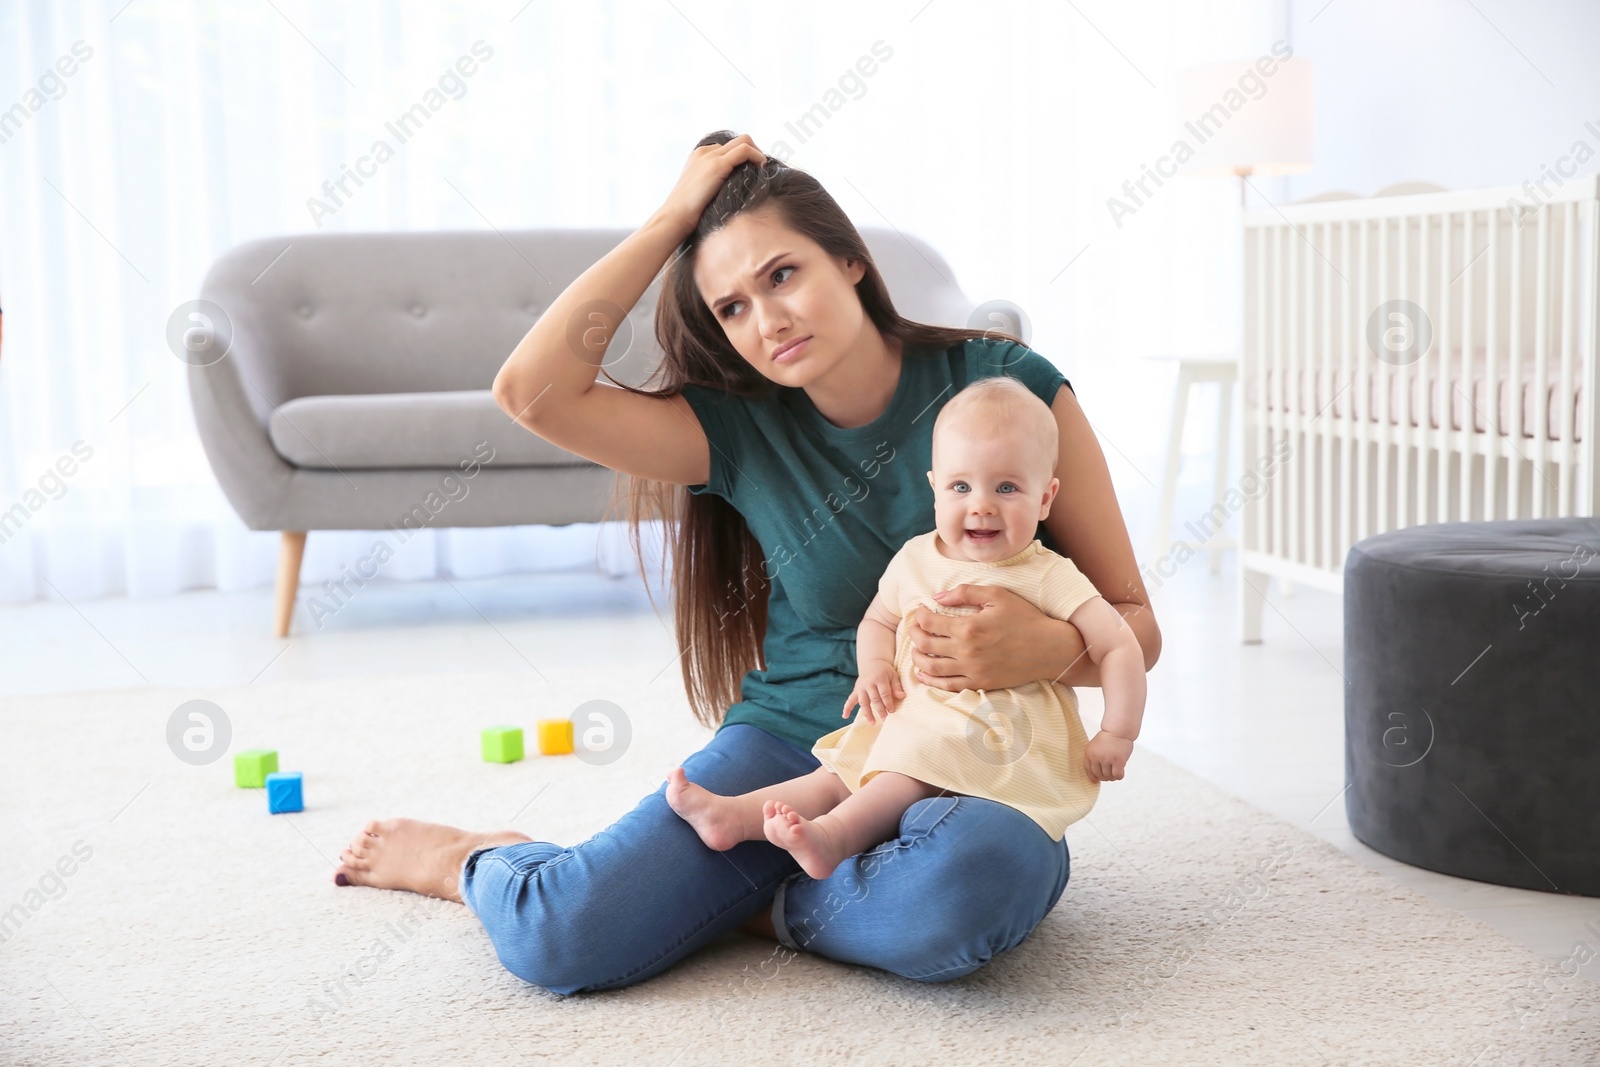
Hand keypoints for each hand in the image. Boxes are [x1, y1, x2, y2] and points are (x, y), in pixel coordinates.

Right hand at [654, 133, 766, 238]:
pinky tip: (762, 170)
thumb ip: (716, 183)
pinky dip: (757, 157)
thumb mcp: (703, 191)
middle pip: (739, 140)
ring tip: (762, 171)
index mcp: (700, 156)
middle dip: (755, 152)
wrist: (675, 216)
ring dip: (758, 154)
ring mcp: (711, 157)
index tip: (754, 171)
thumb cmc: (689, 212)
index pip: (729, 147)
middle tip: (761, 170)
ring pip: (745, 141)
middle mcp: (705, 152)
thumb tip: (735, 188)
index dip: (745, 157)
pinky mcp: (717, 165)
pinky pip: (745, 151)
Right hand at [842, 660, 903, 724]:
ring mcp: (861, 687)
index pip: (884, 693)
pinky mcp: (856, 690)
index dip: (888, 703)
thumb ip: (897, 686)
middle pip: (874, 699)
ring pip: (863, 702)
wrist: (872, 663)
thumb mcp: (893, 675)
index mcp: (879, 678)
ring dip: (867, 713)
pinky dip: (847, 708)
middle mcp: (868, 683)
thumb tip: (901, 696)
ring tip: (873, 722)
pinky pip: (850, 700)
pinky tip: (844, 716)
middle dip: (880, 709)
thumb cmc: (885, 671)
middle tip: (885, 718)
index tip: (892, 711)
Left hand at [907, 584, 1067, 691]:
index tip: (920, 610)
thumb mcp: (997, 595)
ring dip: (917, 657)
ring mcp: (972, 671)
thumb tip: (938, 596)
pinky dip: (930, 680)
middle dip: (914, 634)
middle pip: (925, 645)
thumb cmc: (1024, 618)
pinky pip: (947, 686)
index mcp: (968, 627)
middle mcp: (966, 651)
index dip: (919, 615)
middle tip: (914, 627)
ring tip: (915, 649)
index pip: (929, 622)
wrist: (1049, 649)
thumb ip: (965, 592)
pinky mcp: (979, 684)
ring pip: (931, 668)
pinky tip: (923, 673)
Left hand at [1085, 730, 1134, 781]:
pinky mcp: (1118, 761)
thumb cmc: (1108, 738)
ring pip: (1108, 777)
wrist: (1118, 730)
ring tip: (1115, 771)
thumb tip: (1095, 777)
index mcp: (1089, 753)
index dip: (1093, 777)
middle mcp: (1096, 757)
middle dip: (1105, 777)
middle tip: (1109, 774)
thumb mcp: (1094, 746)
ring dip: (1112, 777)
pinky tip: (1121, 771)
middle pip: (1099, 775)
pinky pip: (1117, 775)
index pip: (1088, 770)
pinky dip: (1119, 776)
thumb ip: (1093, 758)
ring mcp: (1107, 759)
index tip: (1096, 780)